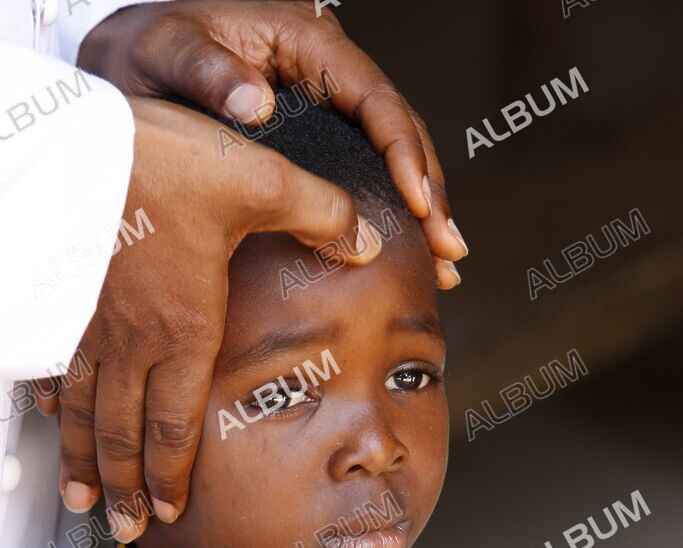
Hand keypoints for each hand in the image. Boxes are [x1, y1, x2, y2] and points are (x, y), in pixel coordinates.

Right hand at [36, 97, 379, 539]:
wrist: (75, 136)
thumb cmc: (165, 160)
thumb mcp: (260, 182)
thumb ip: (322, 217)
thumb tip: (368, 241)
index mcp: (185, 329)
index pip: (177, 424)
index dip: (173, 474)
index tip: (171, 513)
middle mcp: (132, 340)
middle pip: (125, 434)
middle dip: (127, 487)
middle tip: (126, 530)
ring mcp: (87, 322)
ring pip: (82, 410)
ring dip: (84, 460)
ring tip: (82, 503)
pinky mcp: (56, 296)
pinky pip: (51, 363)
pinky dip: (51, 398)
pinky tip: (48, 415)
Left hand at [78, 0, 465, 287]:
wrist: (129, 62)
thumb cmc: (149, 51)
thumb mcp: (166, 53)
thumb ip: (205, 70)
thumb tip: (257, 102)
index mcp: (307, 43)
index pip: (375, 98)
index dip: (404, 152)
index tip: (419, 204)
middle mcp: (328, 72)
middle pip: (399, 131)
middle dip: (430, 193)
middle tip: (449, 250)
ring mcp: (328, 106)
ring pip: (392, 156)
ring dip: (424, 211)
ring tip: (446, 264)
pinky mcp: (319, 137)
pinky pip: (367, 171)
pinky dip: (393, 212)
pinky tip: (414, 250)